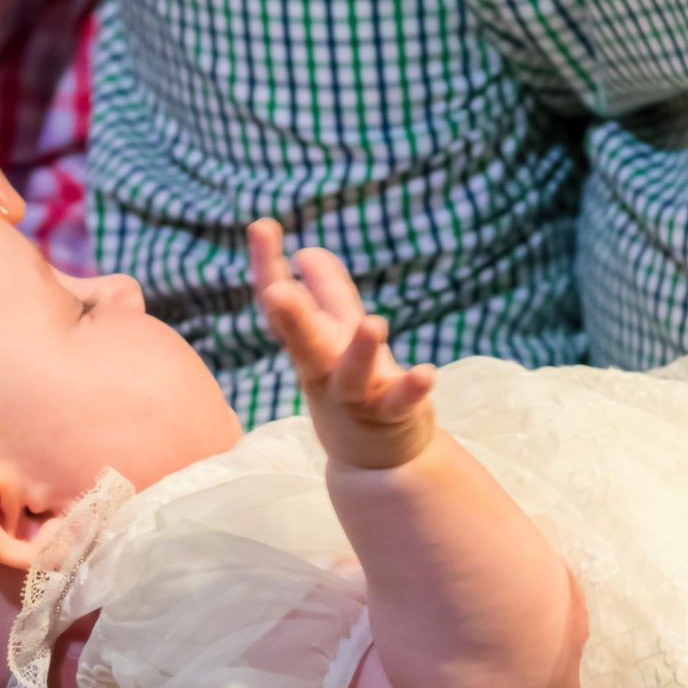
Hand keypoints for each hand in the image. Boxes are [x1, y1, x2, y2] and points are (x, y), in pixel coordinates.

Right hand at [248, 220, 436, 469]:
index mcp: (308, 345)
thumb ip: (325, 293)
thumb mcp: (337, 335)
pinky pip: (399, 401)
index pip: (281, 304)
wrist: (375, 460)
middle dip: (290, 317)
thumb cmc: (351, 387)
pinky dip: (412, 388)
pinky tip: (425, 372)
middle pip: (302, 342)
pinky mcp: (389, 415)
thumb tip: (306, 252)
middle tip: (277, 291)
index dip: (268, 266)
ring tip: (374, 323)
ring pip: (352, 375)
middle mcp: (324, 370)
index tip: (262, 226)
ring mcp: (355, 396)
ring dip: (360, 351)